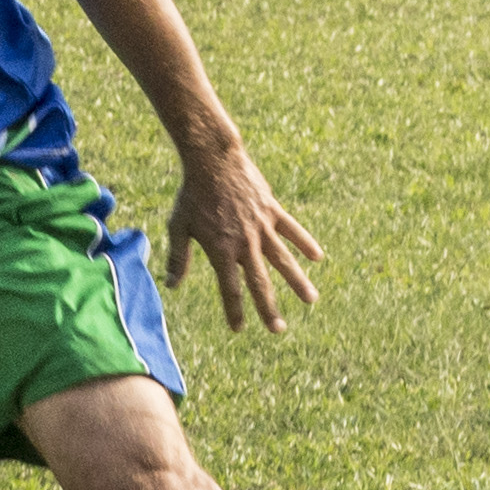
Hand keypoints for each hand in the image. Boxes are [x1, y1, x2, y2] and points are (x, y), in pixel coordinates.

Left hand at [163, 139, 324, 331]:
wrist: (213, 160)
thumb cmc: (192, 195)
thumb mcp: (178, 226)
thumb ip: (178, 258)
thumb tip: (171, 285)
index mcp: (220, 251)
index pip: (229, 289)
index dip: (234, 311)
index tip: (239, 329)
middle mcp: (244, 243)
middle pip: (260, 282)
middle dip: (269, 308)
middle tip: (278, 330)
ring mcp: (262, 227)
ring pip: (283, 260)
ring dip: (298, 282)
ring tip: (311, 300)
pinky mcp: (273, 210)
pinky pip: (293, 230)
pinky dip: (305, 243)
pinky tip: (317, 258)